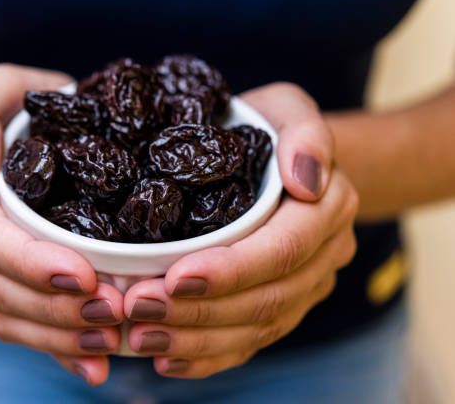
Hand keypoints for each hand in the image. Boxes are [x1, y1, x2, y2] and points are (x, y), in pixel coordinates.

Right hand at [0, 64, 122, 385]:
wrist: (17, 130)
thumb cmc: (17, 104)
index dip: (30, 263)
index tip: (83, 276)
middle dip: (55, 308)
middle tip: (114, 314)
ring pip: (7, 315)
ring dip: (59, 335)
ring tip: (112, 339)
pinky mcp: (1, 282)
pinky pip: (21, 324)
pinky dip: (57, 348)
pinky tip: (96, 363)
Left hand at [122, 83, 358, 377]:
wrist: (274, 158)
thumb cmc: (268, 128)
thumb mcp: (288, 108)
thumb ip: (305, 132)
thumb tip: (307, 179)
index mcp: (327, 209)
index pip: (283, 250)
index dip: (232, 269)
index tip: (176, 276)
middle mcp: (322, 256)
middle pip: (266, 298)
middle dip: (200, 310)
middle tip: (139, 308)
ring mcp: (303, 288)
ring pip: (255, 328)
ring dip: (196, 339)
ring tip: (141, 335)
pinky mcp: (279, 307)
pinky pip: (249, 343)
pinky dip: (207, 357)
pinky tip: (166, 359)